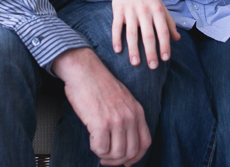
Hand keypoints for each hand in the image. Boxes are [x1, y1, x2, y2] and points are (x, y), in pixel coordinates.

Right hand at [52, 47, 150, 165]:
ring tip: (99, 149)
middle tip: (107, 159)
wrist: (84, 70)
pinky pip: (101, 149)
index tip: (126, 161)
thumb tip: (124, 140)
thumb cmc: (99, 83)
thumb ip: (127, 117)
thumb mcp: (123, 99)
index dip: (136, 157)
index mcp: (137, 111)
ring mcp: (116, 120)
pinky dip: (96, 150)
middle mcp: (130, 116)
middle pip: (131, 152)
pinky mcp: (100, 123)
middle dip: (118, 161)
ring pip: (117, 154)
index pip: (145, 143)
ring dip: (106, 156)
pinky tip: (92, 141)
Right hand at [106, 0, 179, 68]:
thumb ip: (169, 23)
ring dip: (133, 50)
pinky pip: (116, 27)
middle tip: (152, 66)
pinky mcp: (118, 11)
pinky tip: (117, 51)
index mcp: (157, 10)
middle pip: (148, 35)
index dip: (165, 45)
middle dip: (151, 52)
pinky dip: (116, 39)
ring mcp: (130, 11)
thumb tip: (177, 39)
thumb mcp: (161, 7)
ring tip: (135, 64)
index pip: (163, 31)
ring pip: (132, 33)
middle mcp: (144, 11)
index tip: (165, 59)